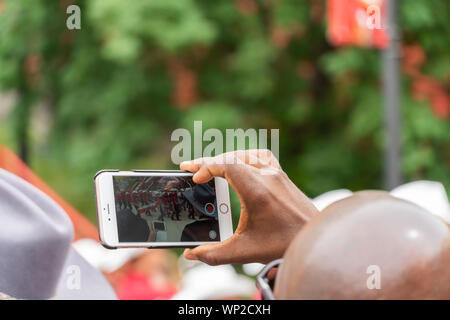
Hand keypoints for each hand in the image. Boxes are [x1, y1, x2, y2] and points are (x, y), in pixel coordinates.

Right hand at [180, 149, 318, 264]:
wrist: (314, 241)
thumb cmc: (283, 245)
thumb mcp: (244, 251)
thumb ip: (214, 254)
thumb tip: (191, 254)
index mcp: (258, 190)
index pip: (227, 165)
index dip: (206, 167)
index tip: (195, 178)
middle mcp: (268, 177)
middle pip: (232, 157)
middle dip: (209, 162)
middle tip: (191, 168)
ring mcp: (277, 174)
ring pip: (246, 154)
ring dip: (226, 158)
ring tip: (210, 166)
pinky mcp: (283, 177)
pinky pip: (260, 156)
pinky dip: (244, 157)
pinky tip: (239, 164)